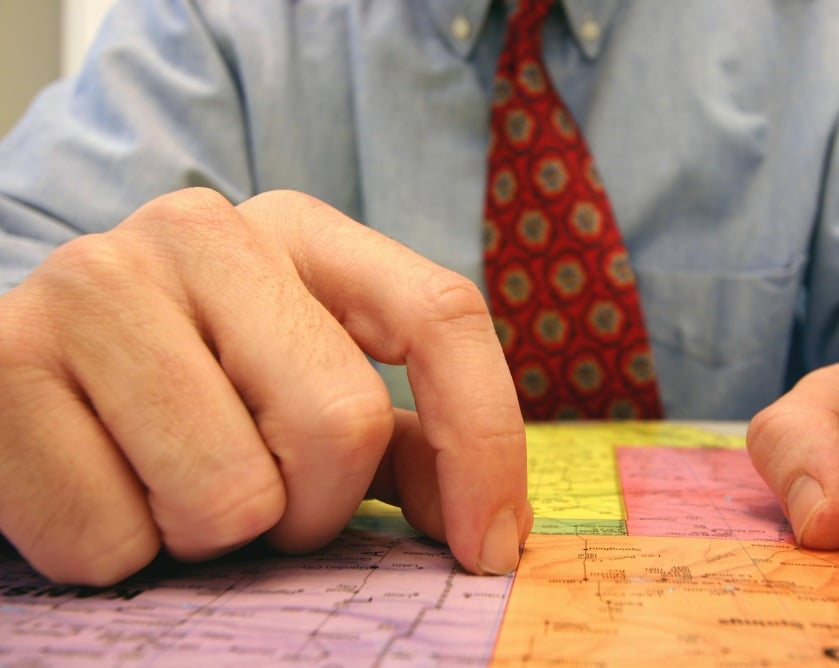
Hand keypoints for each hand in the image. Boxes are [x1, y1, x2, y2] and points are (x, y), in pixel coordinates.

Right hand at [0, 188, 531, 584]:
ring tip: (168, 485)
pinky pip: (111, 539)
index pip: (439, 315)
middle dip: (309, 507)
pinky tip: (95, 489)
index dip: (485, 442)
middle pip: (341, 422)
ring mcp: (95, 283)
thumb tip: (488, 521)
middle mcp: (200, 231)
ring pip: (231, 495)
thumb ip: (401, 441)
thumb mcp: (304, 388)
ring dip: (211, 535)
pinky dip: (116, 551)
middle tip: (256, 497)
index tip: (487, 548)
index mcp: (297, 230)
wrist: (31, 379)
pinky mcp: (1, 360)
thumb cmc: (189, 393)